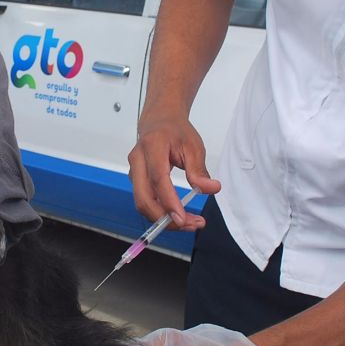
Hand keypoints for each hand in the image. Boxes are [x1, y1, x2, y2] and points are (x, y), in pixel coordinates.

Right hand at [128, 113, 220, 229]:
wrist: (159, 121)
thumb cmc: (175, 131)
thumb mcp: (193, 146)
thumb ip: (199, 169)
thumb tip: (210, 189)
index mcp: (153, 146)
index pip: (158, 179)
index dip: (169, 201)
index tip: (183, 218)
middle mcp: (137, 160)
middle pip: (143, 198)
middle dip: (164, 218)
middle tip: (190, 224)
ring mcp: (134, 171)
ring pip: (142, 203)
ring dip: (163, 218)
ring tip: (189, 221)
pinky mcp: (136, 180)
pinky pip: (145, 201)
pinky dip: (160, 212)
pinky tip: (178, 214)